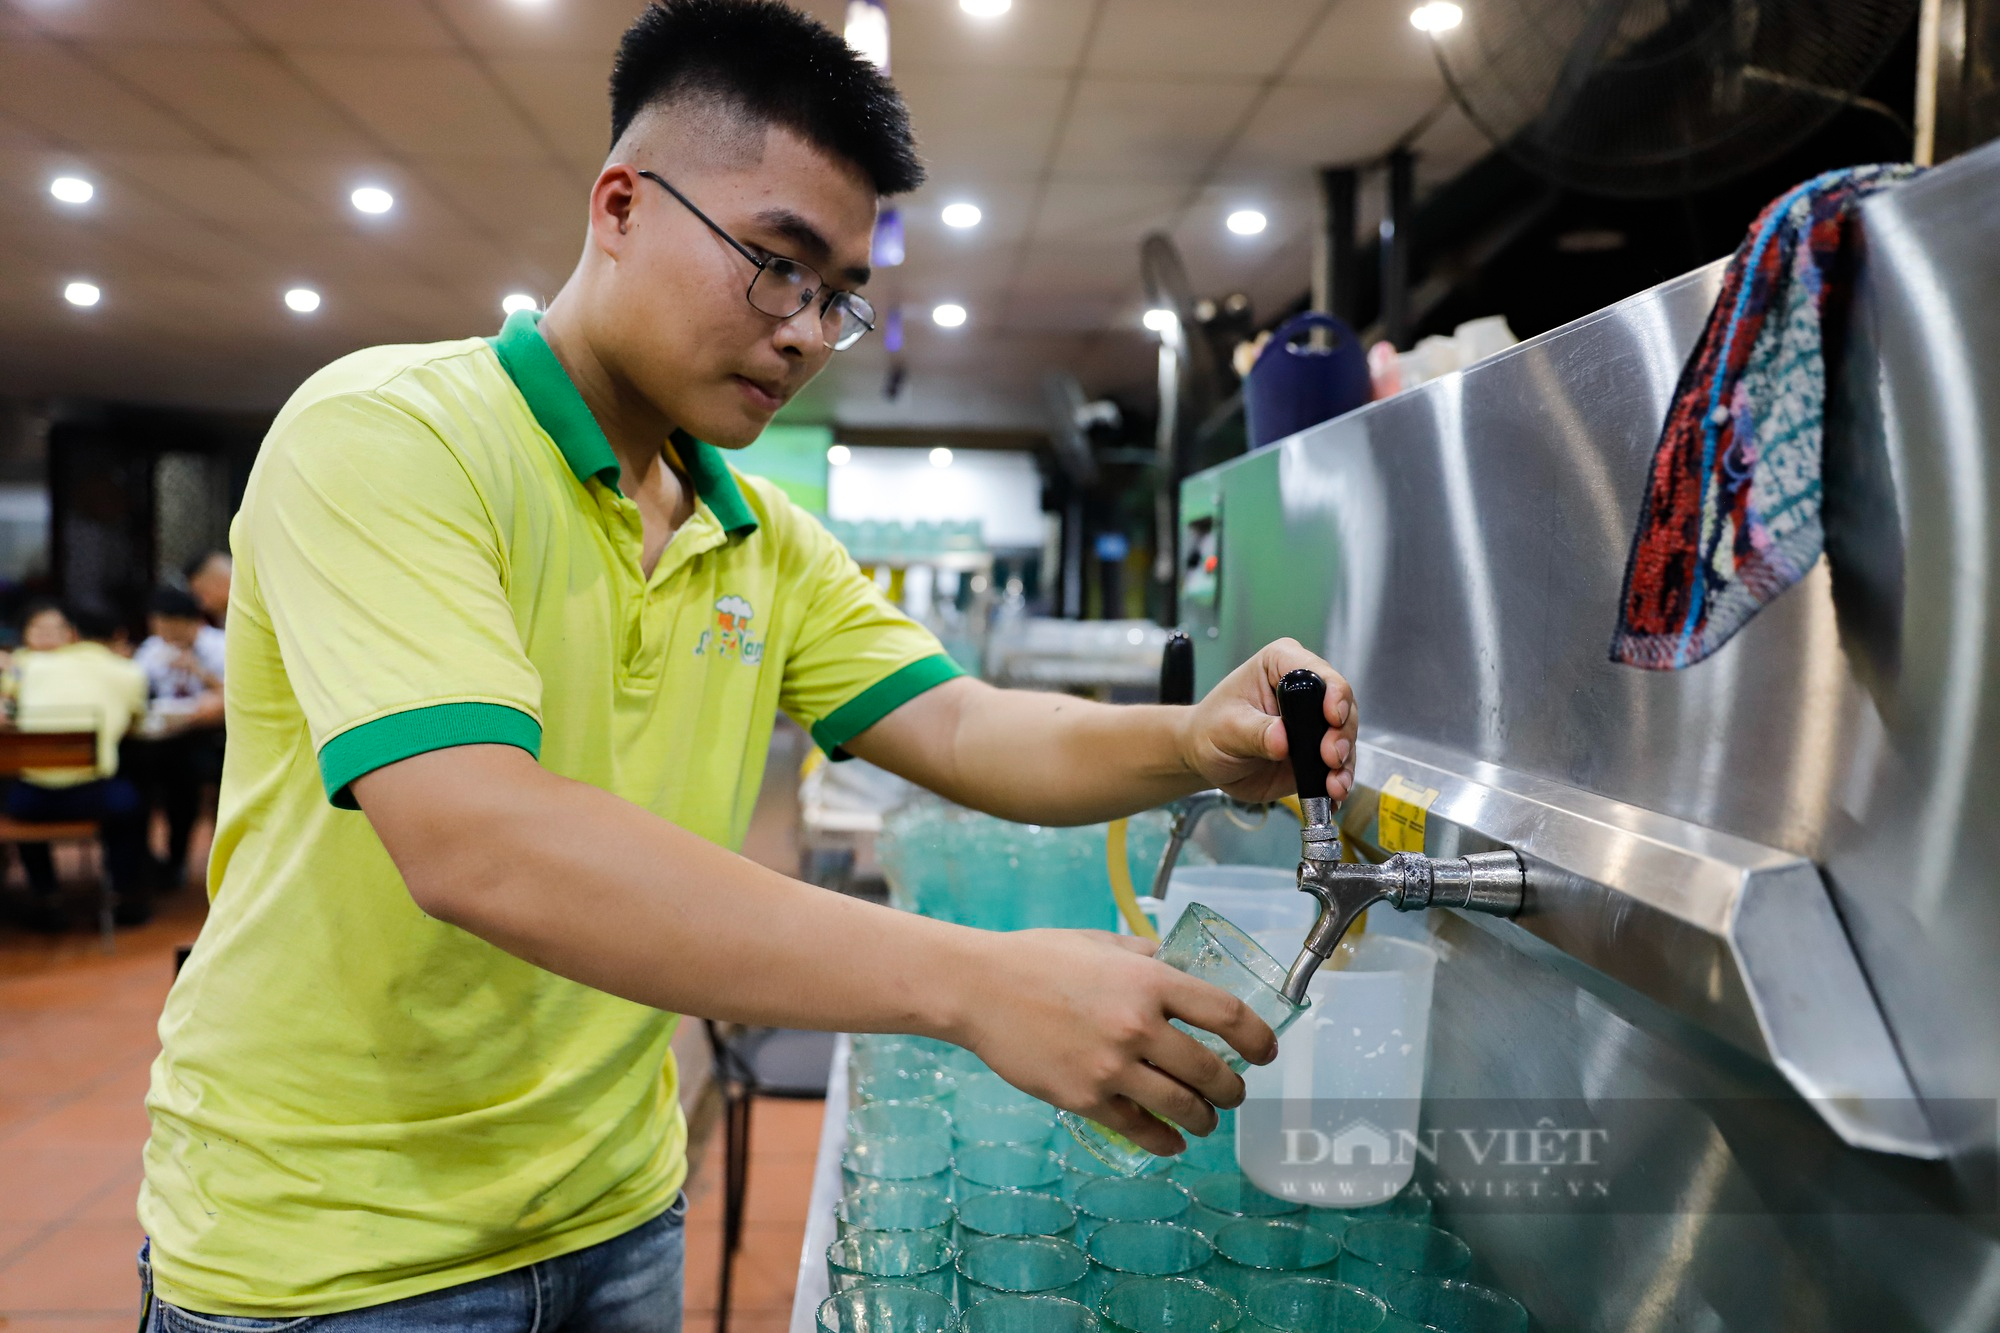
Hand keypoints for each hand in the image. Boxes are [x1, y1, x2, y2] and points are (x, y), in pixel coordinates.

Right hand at [950, 928, 1278, 1156]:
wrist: (978, 988)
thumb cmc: (1037, 958)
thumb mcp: (1101, 943)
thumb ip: (1145, 956)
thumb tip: (1179, 963)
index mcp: (1149, 981)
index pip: (1227, 1014)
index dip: (1259, 1037)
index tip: (1267, 1051)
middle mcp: (1137, 1026)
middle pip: (1212, 1072)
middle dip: (1234, 1089)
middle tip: (1234, 1092)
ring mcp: (1111, 1067)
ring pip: (1183, 1108)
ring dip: (1205, 1120)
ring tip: (1206, 1119)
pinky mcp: (1084, 1098)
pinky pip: (1140, 1129)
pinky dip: (1164, 1140)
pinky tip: (1171, 1140)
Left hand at [1175, 638, 1357, 803]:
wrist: (1207, 759)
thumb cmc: (1211, 730)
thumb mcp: (1227, 728)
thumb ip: (1255, 732)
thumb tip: (1282, 739)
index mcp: (1281, 665)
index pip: (1317, 673)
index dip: (1333, 694)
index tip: (1333, 718)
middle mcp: (1305, 688)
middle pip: (1342, 705)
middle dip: (1342, 734)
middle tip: (1331, 758)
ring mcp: (1315, 721)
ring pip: (1345, 737)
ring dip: (1344, 763)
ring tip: (1334, 785)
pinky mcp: (1317, 750)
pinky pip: (1338, 765)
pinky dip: (1338, 780)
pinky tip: (1334, 794)